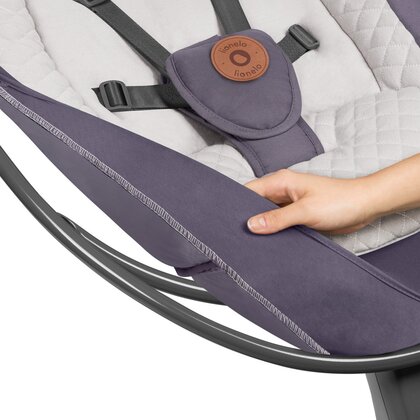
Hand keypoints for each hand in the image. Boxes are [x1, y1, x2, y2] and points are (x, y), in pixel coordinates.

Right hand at [246, 169, 375, 234]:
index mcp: (280, 182)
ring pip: (265, 215)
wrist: (365, 206)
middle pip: (254, 204)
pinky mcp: (296, 215)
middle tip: (233, 236)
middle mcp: (281, 191)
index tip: (225, 221)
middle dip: (246, 218)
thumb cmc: (339, 201)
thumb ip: (277, 218)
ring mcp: (288, 203)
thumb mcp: (306, 211)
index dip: (236, 204)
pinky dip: (272, 231)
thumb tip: (251, 225)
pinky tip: (266, 243)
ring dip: (260, 226)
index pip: (248, 191)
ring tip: (247, 242)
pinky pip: (277, 223)